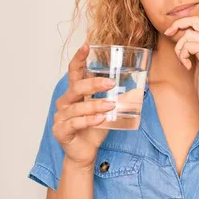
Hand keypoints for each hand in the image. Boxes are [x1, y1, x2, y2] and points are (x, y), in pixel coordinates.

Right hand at [52, 42, 115, 168]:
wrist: (84, 153)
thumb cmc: (94, 129)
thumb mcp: (107, 111)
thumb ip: (116, 98)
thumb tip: (138, 88)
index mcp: (74, 93)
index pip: (74, 72)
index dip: (79, 58)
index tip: (87, 45)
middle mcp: (65, 102)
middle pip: (76, 87)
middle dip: (93, 84)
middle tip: (110, 83)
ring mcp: (61, 117)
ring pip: (77, 107)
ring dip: (95, 105)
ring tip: (110, 106)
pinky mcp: (61, 131)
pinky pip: (75, 123)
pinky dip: (88, 121)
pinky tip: (100, 119)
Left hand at [164, 0, 198, 106]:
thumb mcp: (197, 60)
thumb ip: (193, 46)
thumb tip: (179, 35)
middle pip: (196, 20)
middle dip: (179, 24)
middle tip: (168, 32)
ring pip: (188, 32)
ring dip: (179, 47)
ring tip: (184, 61)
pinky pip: (187, 43)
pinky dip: (182, 55)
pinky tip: (188, 66)